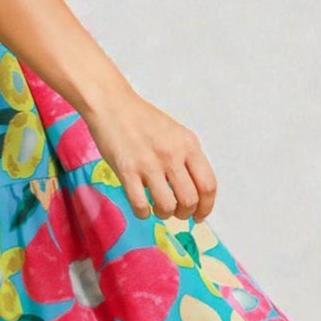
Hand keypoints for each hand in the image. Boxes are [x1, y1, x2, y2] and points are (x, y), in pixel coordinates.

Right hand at [80, 89, 217, 222]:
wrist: (112, 104)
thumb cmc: (143, 120)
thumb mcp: (176, 133)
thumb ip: (187, 157)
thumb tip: (195, 191)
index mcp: (188, 145)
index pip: (208, 185)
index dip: (206, 206)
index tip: (199, 215)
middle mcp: (172, 155)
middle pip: (190, 200)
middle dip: (185, 214)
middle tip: (177, 213)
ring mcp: (149, 163)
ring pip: (167, 206)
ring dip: (165, 214)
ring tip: (158, 208)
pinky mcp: (126, 170)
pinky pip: (140, 205)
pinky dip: (143, 213)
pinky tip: (141, 207)